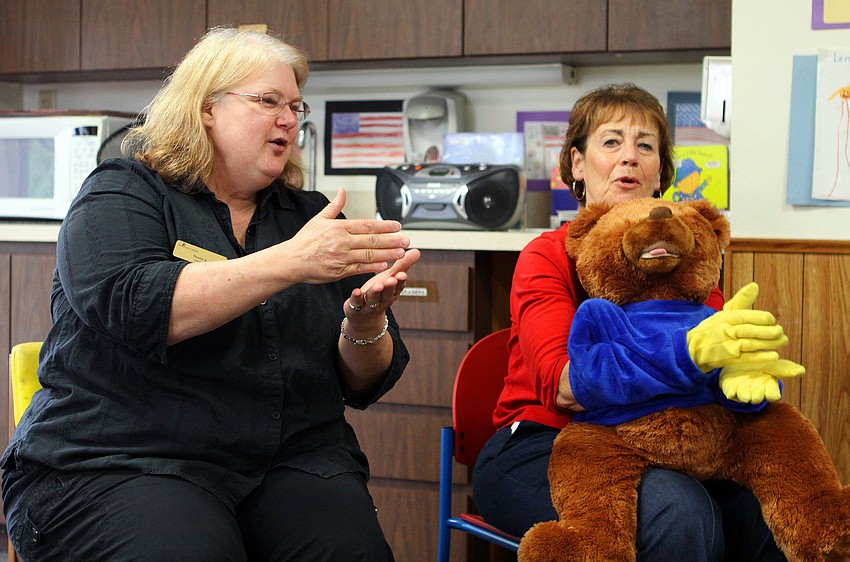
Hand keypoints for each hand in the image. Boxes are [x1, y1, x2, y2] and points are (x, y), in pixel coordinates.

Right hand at [285, 189, 410, 283]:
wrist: (291, 260)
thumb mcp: (319, 219)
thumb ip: (334, 206)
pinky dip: (373, 267)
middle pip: (372, 240)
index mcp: (339, 228)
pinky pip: (359, 269)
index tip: (397, 226)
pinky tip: (385, 265)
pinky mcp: (339, 271)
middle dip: (391, 240)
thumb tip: (342, 191)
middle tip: (406, 240)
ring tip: (401, 252)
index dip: (384, 226)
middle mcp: (342, 242)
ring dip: (387, 253)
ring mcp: (341, 257)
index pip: (366, 225)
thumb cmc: (304, 241)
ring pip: (369, 255)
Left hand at [343, 248, 420, 329]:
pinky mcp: (356, 306)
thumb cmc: (379, 292)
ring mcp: (370, 303)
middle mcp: (382, 299)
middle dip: (390, 287)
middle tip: (392, 280)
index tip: (402, 274)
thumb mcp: (391, 278)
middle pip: (387, 293)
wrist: (365, 317)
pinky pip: (357, 302)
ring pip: (373, 298)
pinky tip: (357, 291)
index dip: (400, 281)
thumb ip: (402, 265)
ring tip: (377, 286)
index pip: (398, 286)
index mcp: (392, 291)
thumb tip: (417, 251)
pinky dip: (357, 297)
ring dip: (375, 292)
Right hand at [686, 283, 788, 371]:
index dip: (762, 318)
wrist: (692, 350)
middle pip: (750, 330)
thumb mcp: (723, 313)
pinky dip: (762, 358)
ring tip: (782, 342)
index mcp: (724, 317)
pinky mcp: (727, 359)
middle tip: (781, 332)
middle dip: (769, 331)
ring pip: (751, 344)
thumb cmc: (712, 330)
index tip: (773, 320)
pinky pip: (747, 359)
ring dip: (769, 344)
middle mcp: (724, 330)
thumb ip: (741, 300)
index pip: (747, 315)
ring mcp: (725, 345)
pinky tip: (774, 356)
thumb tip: (755, 285)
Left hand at [719, 359, 804, 402]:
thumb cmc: (758, 364)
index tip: (768, 383)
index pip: (773, 396)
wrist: (735, 363)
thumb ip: (784, 368)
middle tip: (754, 381)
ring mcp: (742, 392)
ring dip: (745, 391)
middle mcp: (756, 393)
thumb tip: (802, 371)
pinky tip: (733, 384)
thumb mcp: (771, 364)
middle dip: (756, 391)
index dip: (771, 393)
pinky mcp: (730, 391)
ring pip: (745, 398)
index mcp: (768, 387)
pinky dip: (732, 390)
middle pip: (758, 398)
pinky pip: (731, 394)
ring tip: (744, 382)